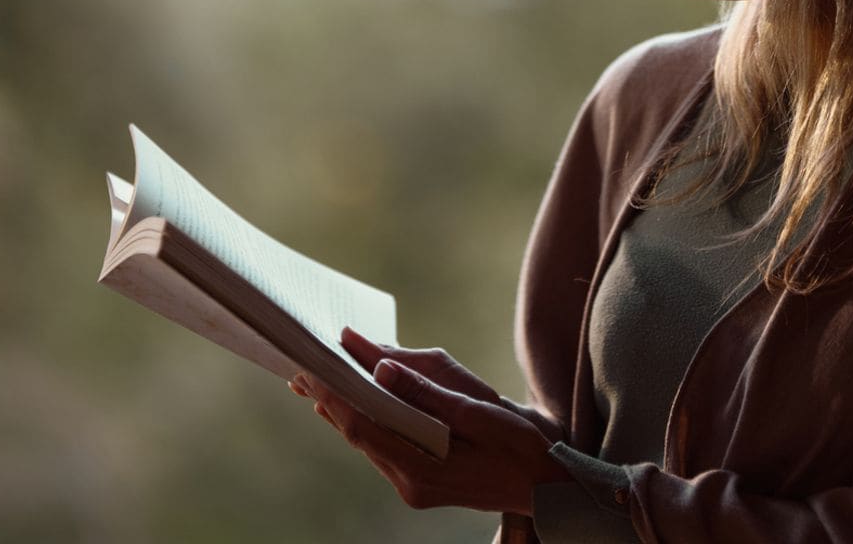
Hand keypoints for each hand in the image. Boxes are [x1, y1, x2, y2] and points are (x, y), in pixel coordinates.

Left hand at [291, 330, 570, 514]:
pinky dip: (370, 420)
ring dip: (347, 409)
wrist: (549, 486)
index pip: (364, 427)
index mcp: (422, 470)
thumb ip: (427, 391)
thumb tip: (381, 366)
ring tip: (318, 380)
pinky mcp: (421, 483)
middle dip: (332, 399)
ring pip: (369, 441)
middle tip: (303, 367)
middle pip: (359, 435)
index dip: (334, 395)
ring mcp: (414, 488)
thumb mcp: (479, 412)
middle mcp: (410, 484)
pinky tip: (358, 401)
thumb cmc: (521, 446)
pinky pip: (385, 446)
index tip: (311, 367)